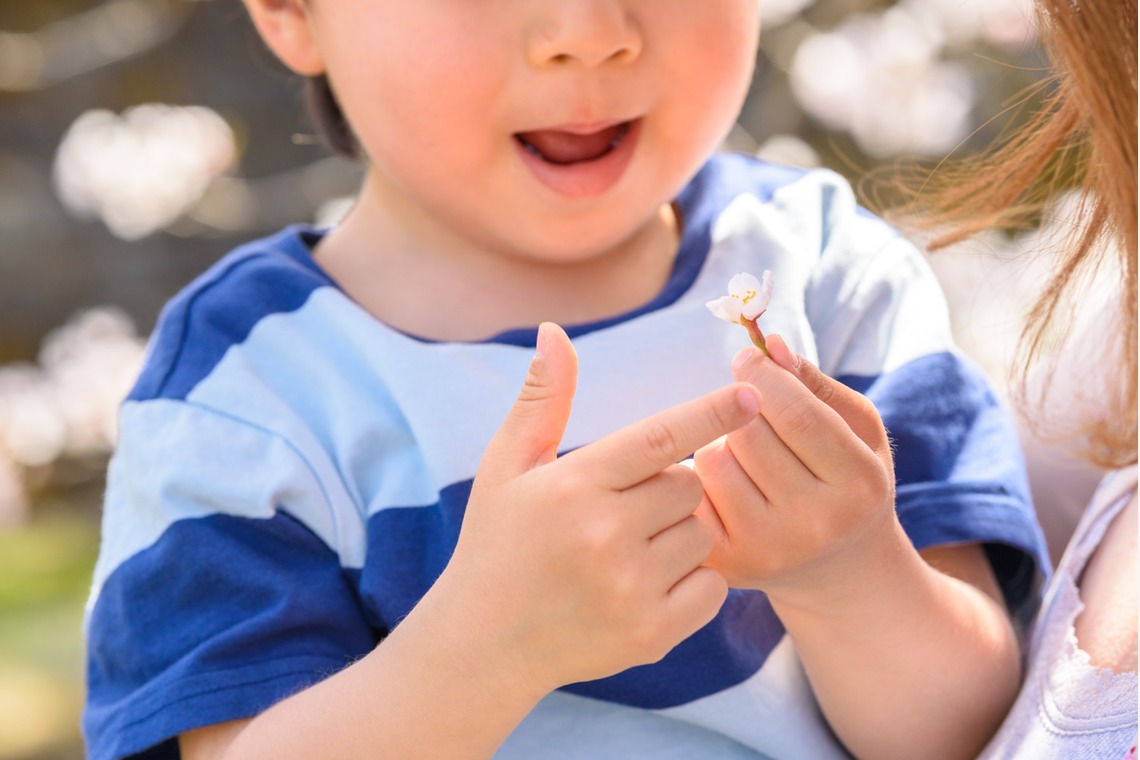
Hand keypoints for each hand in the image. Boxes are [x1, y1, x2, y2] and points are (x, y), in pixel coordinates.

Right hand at [438, 322, 761, 696]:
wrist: (485, 644)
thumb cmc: (498, 543)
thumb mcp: (506, 467)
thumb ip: (542, 400)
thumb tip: (555, 331)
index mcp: (573, 485)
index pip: (662, 436)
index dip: (711, 412)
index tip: (750, 395)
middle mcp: (605, 535)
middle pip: (689, 485)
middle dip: (671, 487)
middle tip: (627, 508)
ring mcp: (630, 588)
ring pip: (702, 534)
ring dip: (680, 533)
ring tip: (630, 549)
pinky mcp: (651, 633)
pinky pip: (712, 586)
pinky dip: (693, 581)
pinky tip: (648, 583)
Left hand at [693, 334, 897, 602]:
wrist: (840, 572)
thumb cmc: (846, 483)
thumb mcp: (855, 431)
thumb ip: (814, 383)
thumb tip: (769, 345)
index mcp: (858, 485)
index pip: (796, 414)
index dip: (763, 376)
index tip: (747, 359)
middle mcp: (816, 524)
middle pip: (748, 434)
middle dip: (742, 411)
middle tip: (753, 417)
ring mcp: (769, 550)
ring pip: (712, 460)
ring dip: (720, 444)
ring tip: (747, 460)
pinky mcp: (728, 565)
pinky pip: (691, 494)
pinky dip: (700, 480)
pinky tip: (727, 488)